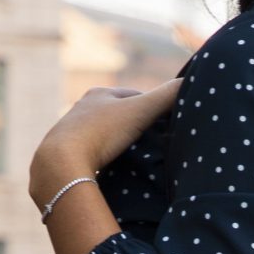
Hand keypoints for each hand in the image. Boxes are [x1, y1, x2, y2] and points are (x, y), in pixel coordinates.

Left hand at [29, 77, 180, 208]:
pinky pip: (93, 155)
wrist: (60, 163)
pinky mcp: (65, 157)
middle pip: (117, 116)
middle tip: (154, 144)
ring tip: (136, 160)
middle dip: (134, 127)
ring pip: (104, 136)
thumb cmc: (101, 132)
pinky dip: (105, 160)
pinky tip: (113, 172)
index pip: (133, 97)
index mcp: (99, 94)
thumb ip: (167, 97)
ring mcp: (71, 133)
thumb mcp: (140, 111)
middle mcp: (81, 109)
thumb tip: (192, 81)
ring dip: (119, 145)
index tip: (167, 123)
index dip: (153, 108)